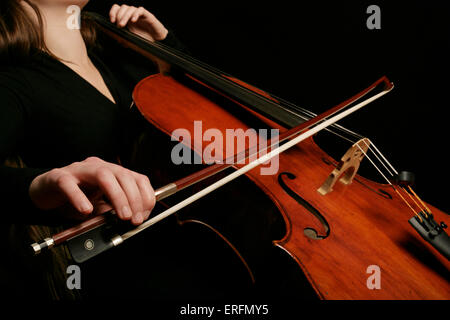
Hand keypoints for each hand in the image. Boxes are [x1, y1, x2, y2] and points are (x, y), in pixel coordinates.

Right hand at [29, 157, 155, 225]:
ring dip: (117, 196)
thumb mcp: (98, 208)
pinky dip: (79, 197)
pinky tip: (86, 210)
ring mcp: (79, 170)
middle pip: (123, 175)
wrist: (43, 193)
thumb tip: (129, 220)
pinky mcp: (58, 176)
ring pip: (103, 175)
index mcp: (112, 172)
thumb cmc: (73, 199)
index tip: (144, 215)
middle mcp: (98, 167)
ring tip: (121, 215)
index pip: (136, 178)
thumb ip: (112, 211)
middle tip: (134, 219)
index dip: (144, 196)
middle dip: (133, 199)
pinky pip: (69, 184)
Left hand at [109, 4, 167, 41]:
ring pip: (130, 8)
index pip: (117, 9)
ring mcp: (139, 14)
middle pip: (122, 7)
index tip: (112, 21)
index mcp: (127, 18)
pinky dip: (135, 14)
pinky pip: (140, 10)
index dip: (113, 12)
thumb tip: (115, 38)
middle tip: (119, 26)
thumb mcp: (131, 40)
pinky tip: (133, 21)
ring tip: (123, 25)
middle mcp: (132, 14)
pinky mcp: (147, 15)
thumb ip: (123, 39)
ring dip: (125, 16)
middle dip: (118, 16)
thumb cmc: (145, 39)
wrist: (158, 41)